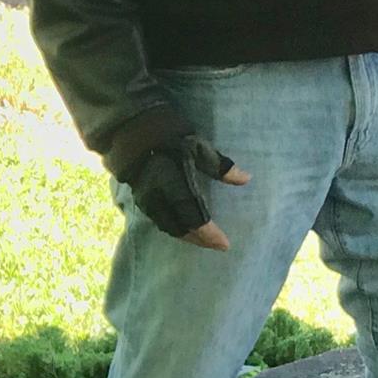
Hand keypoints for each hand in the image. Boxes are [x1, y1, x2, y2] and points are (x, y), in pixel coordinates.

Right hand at [128, 137, 250, 250]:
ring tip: (205, 240)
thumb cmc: (170, 138)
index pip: (194, 216)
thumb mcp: (198, 147)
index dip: (209, 233)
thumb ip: (220, 166)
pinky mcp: (140, 201)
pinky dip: (176, 229)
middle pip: (182, 228)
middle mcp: (159, 197)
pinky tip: (186, 229)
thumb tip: (246, 179)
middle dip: (201, 240)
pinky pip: (160, 222)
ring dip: (188, 236)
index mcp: (174, 183)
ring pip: (169, 228)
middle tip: (218, 245)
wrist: (131, 131)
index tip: (225, 244)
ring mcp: (147, 200)